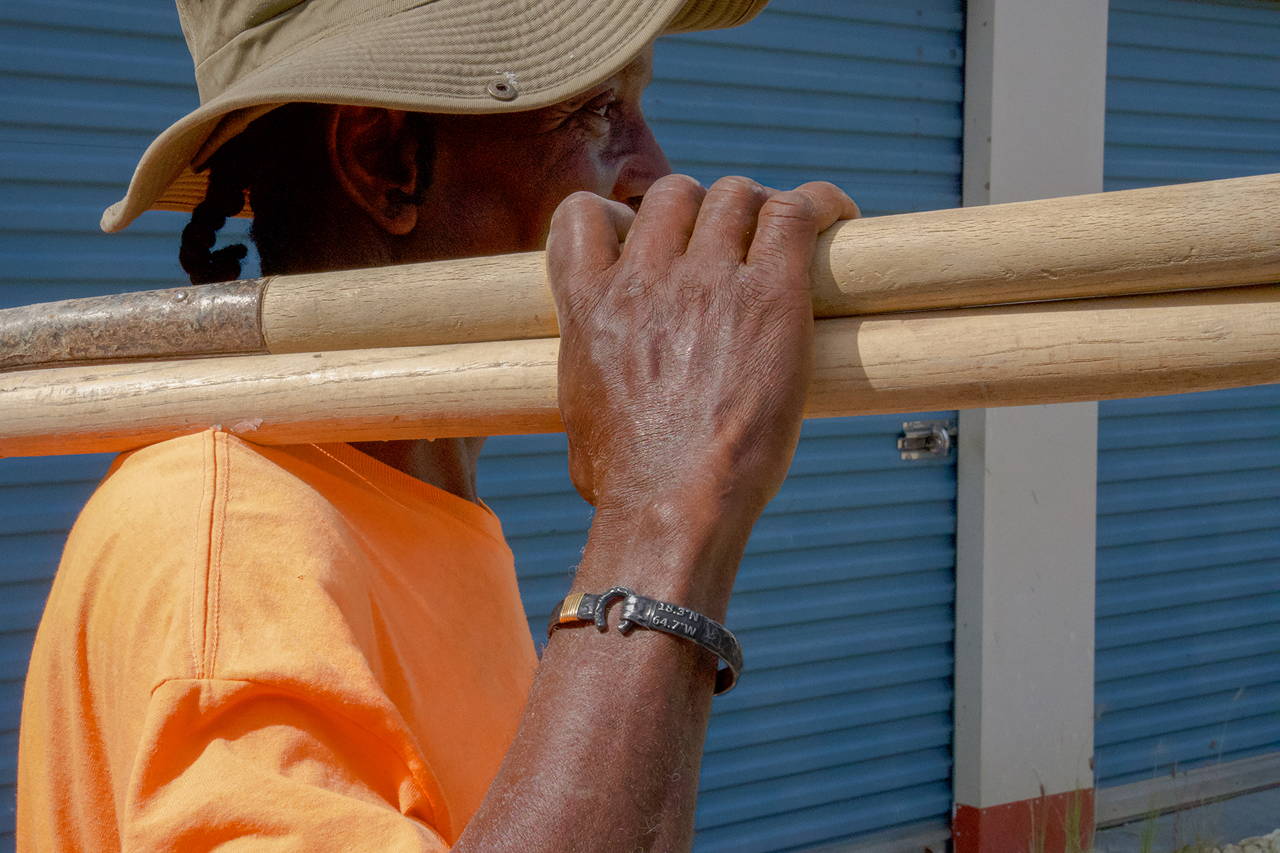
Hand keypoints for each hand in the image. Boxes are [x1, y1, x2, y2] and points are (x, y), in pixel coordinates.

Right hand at [546, 174, 858, 521]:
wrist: (670, 502)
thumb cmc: (626, 481)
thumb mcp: (578, 418)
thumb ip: (589, 382)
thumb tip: (598, 407)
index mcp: (589, 304)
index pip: (584, 213)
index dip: (619, 216)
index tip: (645, 239)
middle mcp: (645, 277)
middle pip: (675, 194)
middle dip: (702, 211)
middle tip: (729, 247)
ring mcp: (707, 280)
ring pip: (734, 196)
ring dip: (756, 209)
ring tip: (779, 237)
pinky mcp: (769, 295)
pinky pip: (795, 213)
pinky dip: (818, 205)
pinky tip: (835, 219)